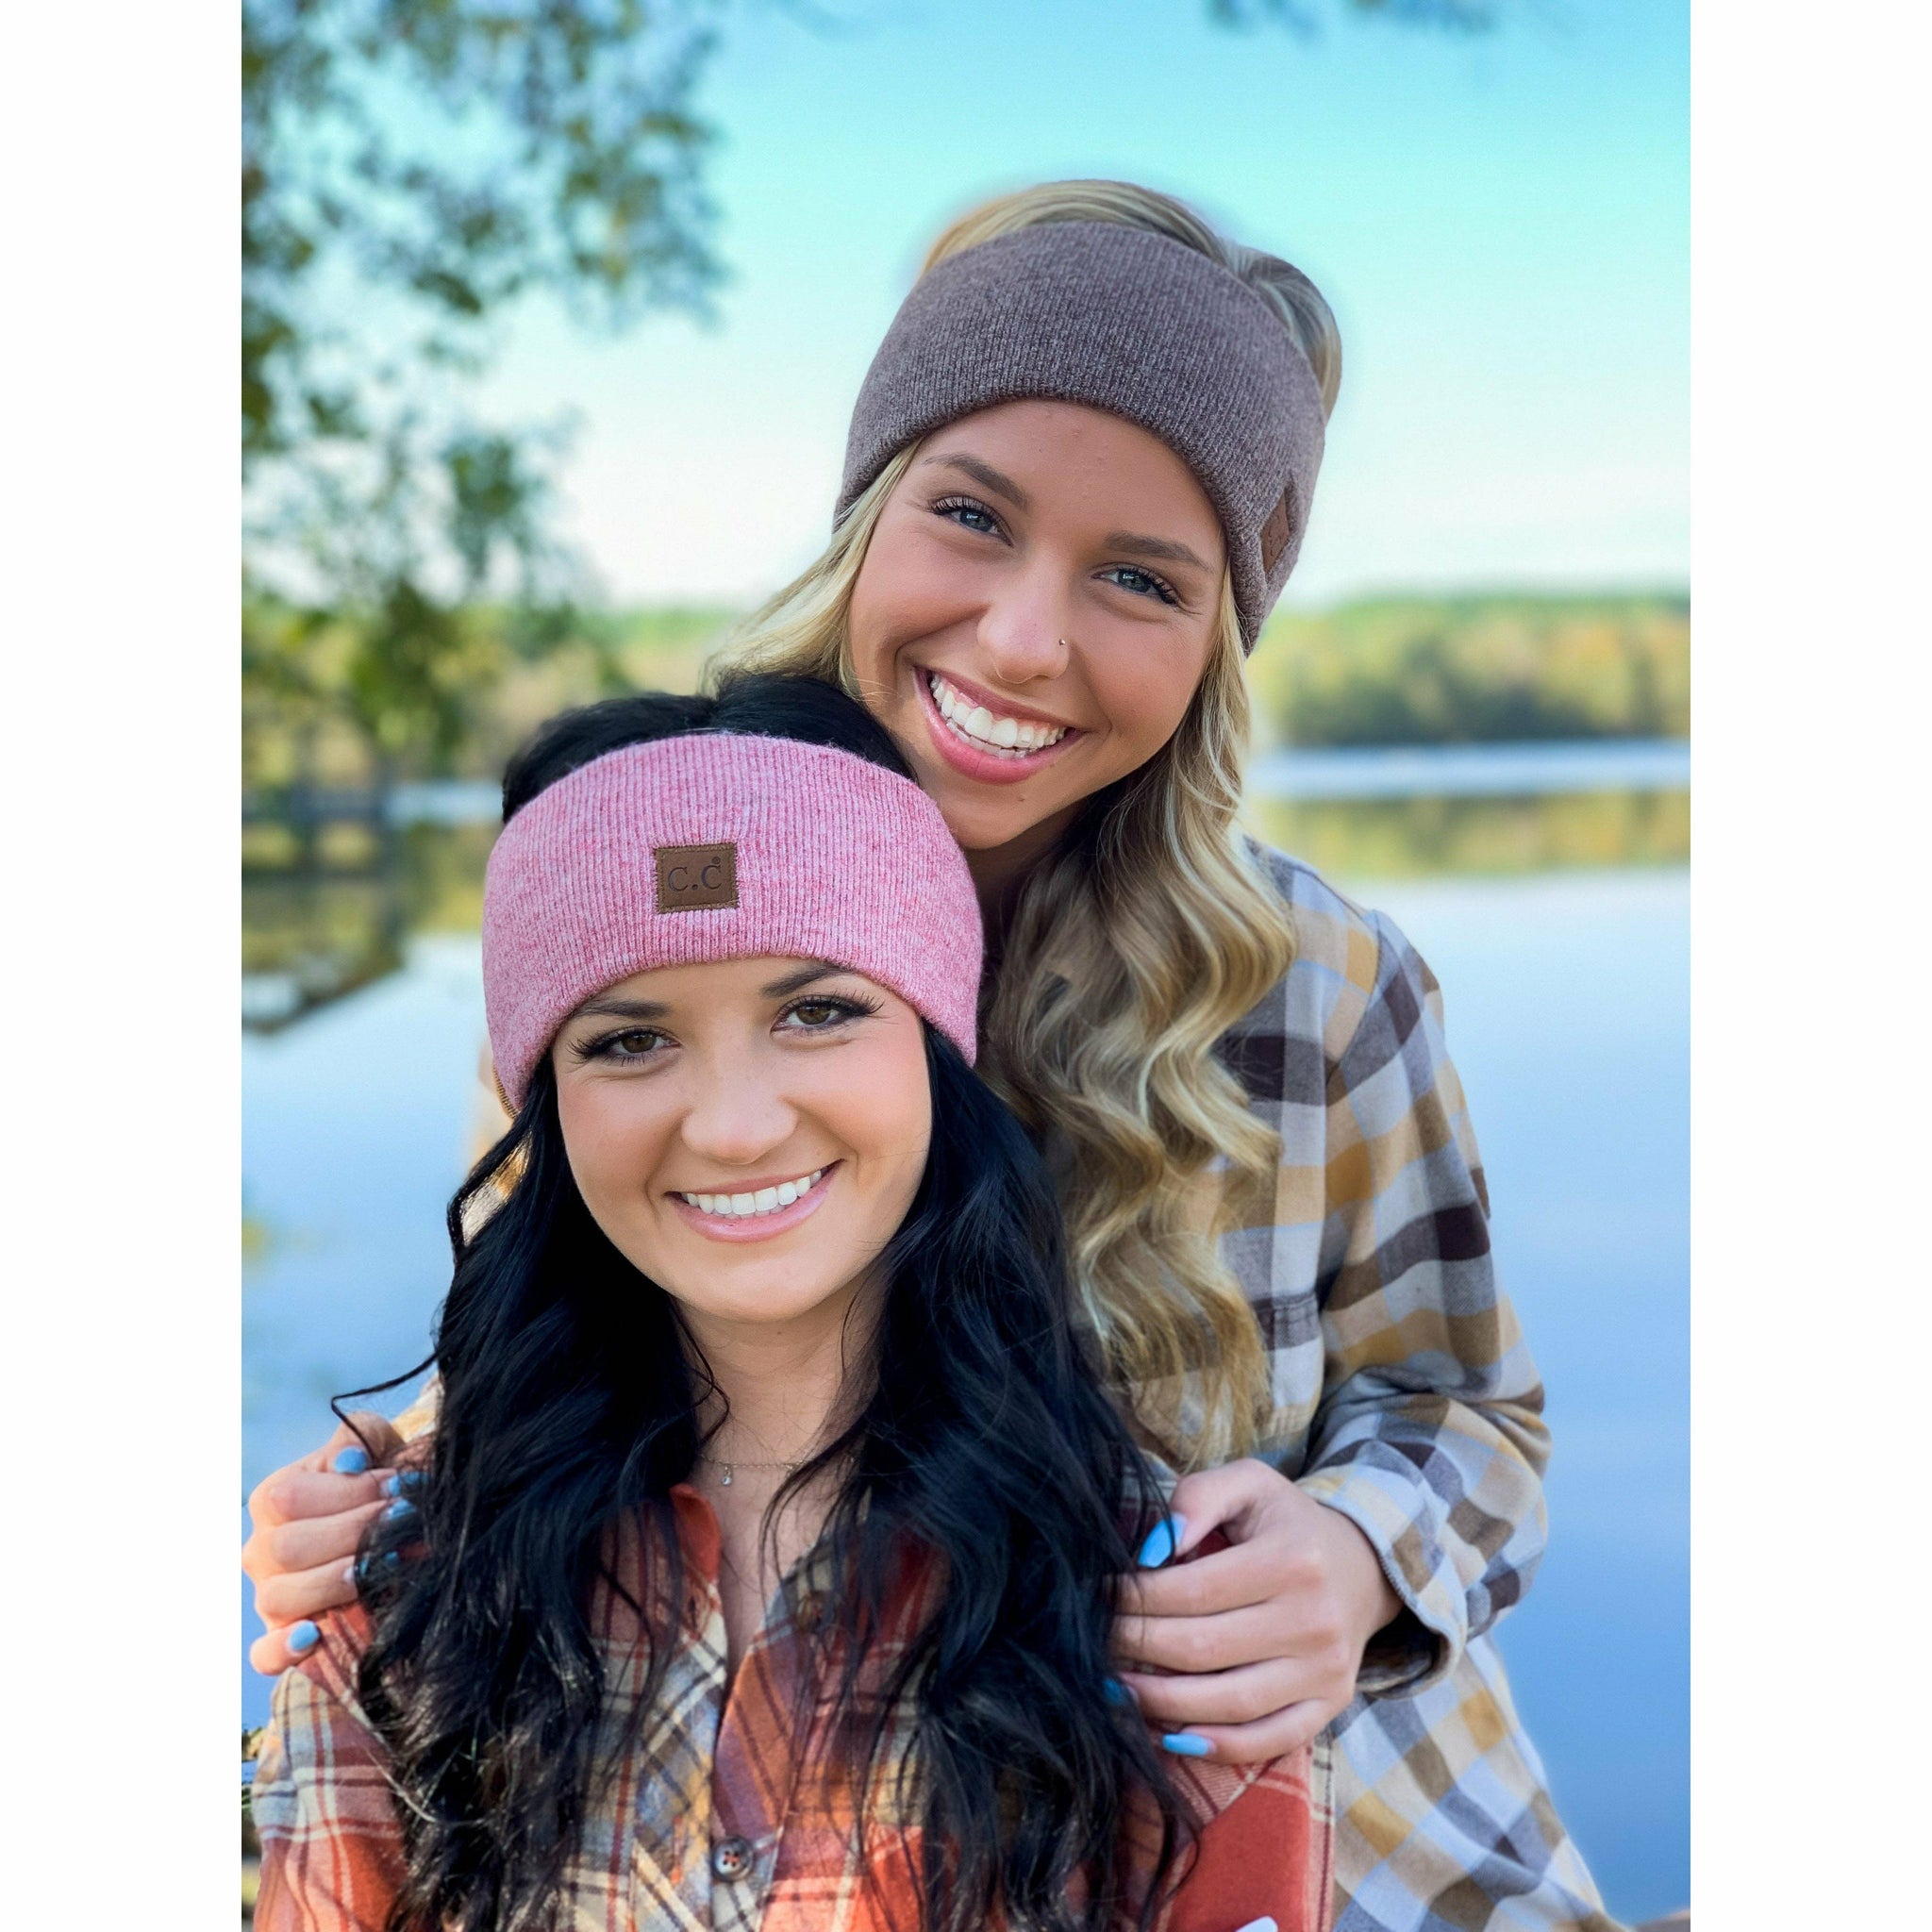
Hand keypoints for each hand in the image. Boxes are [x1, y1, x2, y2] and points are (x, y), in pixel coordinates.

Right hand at [242, 1412, 402, 1674]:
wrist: (394, 1528)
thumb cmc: (382, 1483)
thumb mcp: (377, 1448)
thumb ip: (361, 1436)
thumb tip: (350, 1460)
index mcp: (273, 1499)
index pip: (289, 1497)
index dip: (349, 1492)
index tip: (401, 1489)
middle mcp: (262, 1550)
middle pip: (287, 1547)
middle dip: (355, 1533)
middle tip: (404, 1523)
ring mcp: (268, 1597)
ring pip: (278, 1597)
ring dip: (334, 1583)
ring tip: (384, 1567)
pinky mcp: (281, 1639)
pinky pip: (265, 1654)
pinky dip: (284, 1649)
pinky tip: (313, 1636)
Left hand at [1112, 1457, 1401, 1763]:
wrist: (1362, 1567)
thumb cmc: (1286, 1522)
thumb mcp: (1249, 1484)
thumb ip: (1198, 1498)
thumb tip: (1153, 1547)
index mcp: (1292, 1560)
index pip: (1193, 1591)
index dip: (1135, 1599)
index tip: (1097, 1597)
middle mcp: (1313, 1620)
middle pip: (1203, 1650)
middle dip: (1136, 1649)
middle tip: (1094, 1643)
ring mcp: (1324, 1670)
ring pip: (1229, 1704)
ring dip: (1160, 1703)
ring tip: (1114, 1688)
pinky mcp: (1330, 1705)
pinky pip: (1269, 1740)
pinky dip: (1218, 1747)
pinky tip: (1171, 1736)